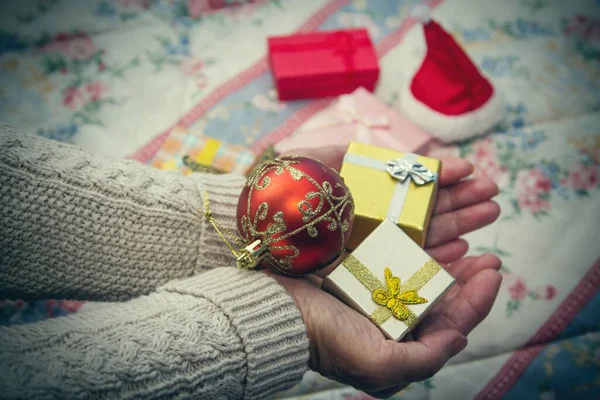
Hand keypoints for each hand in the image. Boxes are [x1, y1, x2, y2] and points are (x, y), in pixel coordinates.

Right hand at [272, 146, 502, 396]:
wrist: (272, 307)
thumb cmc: (323, 337)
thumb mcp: (380, 367)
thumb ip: (427, 358)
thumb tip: (461, 335)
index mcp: (395, 315)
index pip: (445, 300)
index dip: (475, 285)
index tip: (491, 265)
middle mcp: (382, 279)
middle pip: (434, 249)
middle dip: (466, 225)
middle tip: (491, 209)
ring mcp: (364, 245)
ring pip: (417, 220)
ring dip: (449, 202)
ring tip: (478, 188)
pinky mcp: (347, 218)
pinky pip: (387, 197)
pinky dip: (413, 183)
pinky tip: (437, 177)